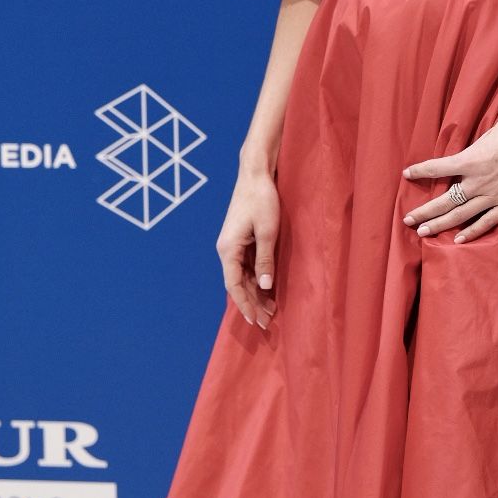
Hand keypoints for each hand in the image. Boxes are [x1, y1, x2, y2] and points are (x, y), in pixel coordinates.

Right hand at [216, 163, 279, 328]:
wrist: (255, 174)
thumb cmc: (262, 199)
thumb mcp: (268, 231)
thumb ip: (266, 259)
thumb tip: (265, 286)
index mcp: (228, 249)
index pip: (233, 285)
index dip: (244, 304)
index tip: (255, 321)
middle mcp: (227, 249)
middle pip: (237, 284)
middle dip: (252, 303)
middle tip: (268, 323)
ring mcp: (233, 245)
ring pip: (242, 276)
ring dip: (255, 293)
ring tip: (271, 311)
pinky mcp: (241, 240)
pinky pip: (247, 266)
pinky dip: (256, 279)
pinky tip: (267, 290)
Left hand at [402, 111, 497, 242]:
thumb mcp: (490, 133)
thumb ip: (476, 149)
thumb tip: (467, 156)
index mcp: (471, 159)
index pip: (438, 168)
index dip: (421, 171)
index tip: (408, 174)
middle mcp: (479, 181)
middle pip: (445, 201)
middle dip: (424, 212)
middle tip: (407, 220)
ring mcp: (495, 195)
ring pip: (461, 216)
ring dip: (439, 224)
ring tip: (422, 232)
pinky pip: (486, 223)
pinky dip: (471, 232)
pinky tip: (457, 240)